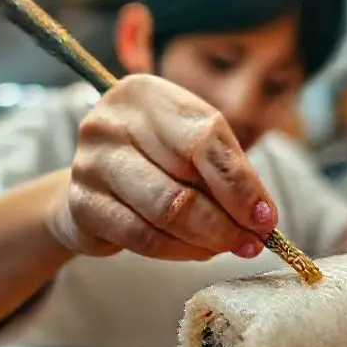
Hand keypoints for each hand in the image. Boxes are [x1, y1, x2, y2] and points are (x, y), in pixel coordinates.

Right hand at [46, 74, 277, 260]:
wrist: (96, 181)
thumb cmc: (157, 159)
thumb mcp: (193, 147)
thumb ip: (226, 173)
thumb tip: (261, 220)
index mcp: (146, 95)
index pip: (205, 140)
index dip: (241, 186)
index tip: (266, 219)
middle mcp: (110, 123)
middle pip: (184, 184)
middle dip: (228, 221)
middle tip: (253, 242)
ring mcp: (89, 164)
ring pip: (164, 215)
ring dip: (206, 240)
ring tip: (227, 246)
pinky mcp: (80, 205)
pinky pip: (142, 239)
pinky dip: (179, 251)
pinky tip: (197, 251)